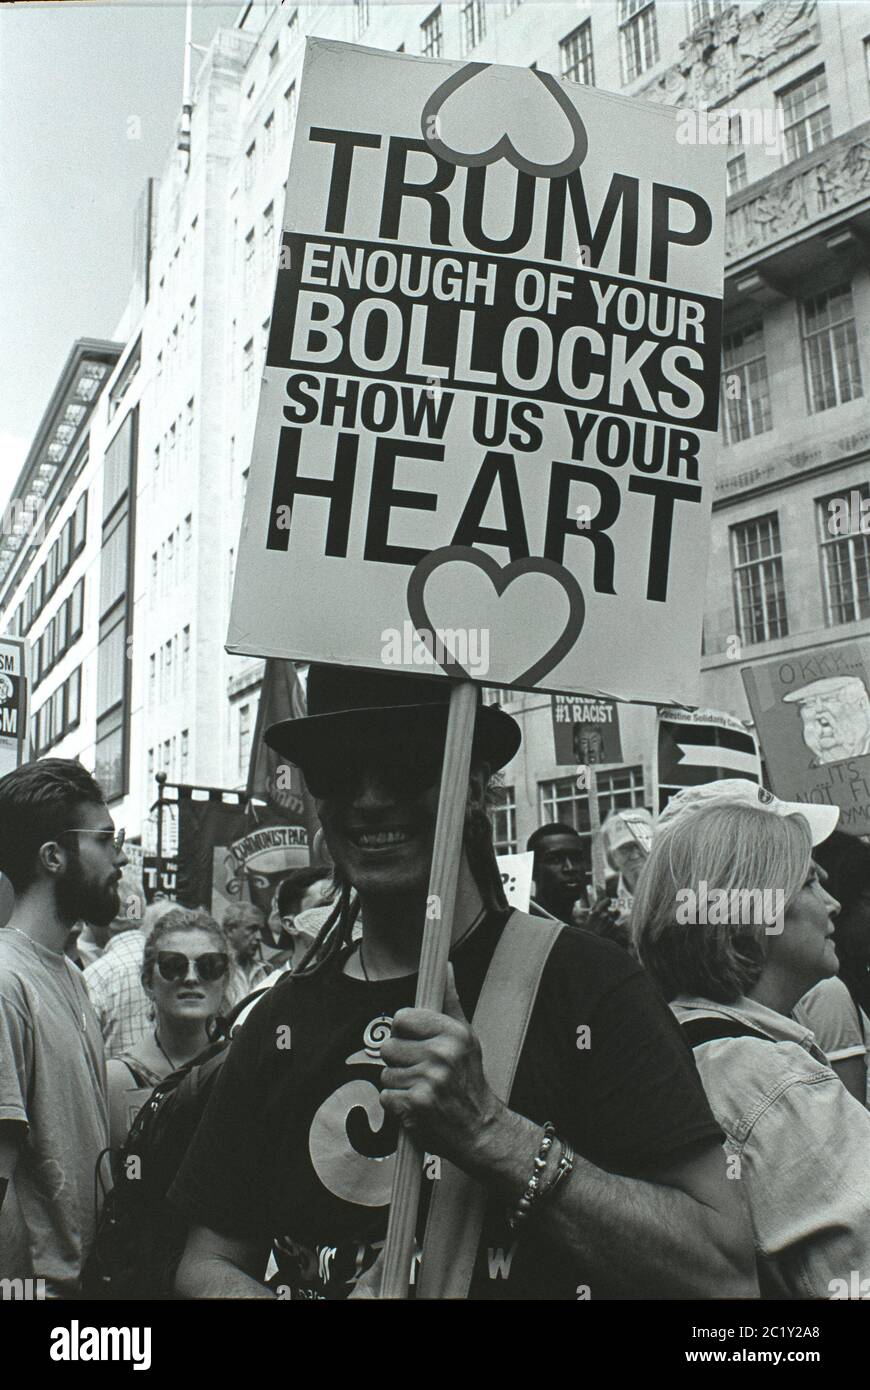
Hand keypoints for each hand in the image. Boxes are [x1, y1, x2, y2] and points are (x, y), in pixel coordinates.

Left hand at [379, 964, 504, 1170]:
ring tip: (422, 1090)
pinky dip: (397, 1105)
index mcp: (453, 1033)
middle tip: (422, 1072)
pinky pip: (385, 1096)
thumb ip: (451, 1001)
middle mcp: (442, 1054)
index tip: (415, 1043)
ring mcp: (429, 1080)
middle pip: (388, 1047)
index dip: (404, 1032)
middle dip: (399, 1061)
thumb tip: (446, 966)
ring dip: (399, 1085)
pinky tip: (418, 1107)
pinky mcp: (416, 1104)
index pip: (401, 1018)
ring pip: (385, 1073)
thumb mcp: (466, 1037)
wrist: (480, 1129)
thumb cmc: (469, 1080)